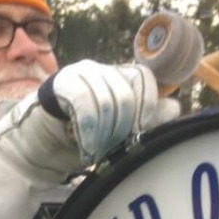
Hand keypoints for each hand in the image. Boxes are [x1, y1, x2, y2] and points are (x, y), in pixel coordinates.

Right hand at [39, 61, 177, 161]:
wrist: (43, 147)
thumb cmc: (86, 138)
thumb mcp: (123, 132)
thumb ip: (148, 119)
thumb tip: (175, 106)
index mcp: (119, 78)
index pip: (144, 78)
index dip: (147, 106)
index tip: (139, 131)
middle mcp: (101, 70)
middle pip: (127, 94)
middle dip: (124, 126)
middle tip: (114, 145)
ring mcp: (79, 73)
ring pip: (107, 101)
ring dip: (105, 132)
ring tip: (98, 148)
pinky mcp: (59, 83)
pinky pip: (84, 103)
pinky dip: (90, 129)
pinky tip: (88, 145)